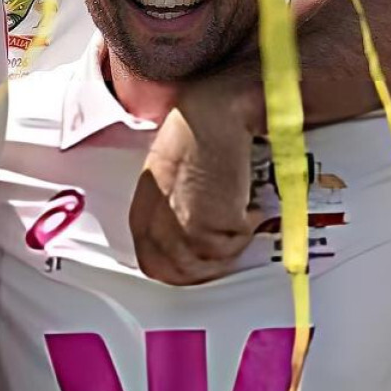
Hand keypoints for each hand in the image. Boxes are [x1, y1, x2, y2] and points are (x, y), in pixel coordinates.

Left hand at [131, 86, 258, 285]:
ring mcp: (180, 233)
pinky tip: (248, 203)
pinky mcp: (207, 229)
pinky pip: (236, 245)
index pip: (155, 265)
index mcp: (142, 217)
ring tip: (239, 212)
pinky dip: (248, 227)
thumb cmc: (193, 141)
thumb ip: (170, 218)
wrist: (210, 117)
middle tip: (229, 238)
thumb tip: (191, 245)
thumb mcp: (167, 186)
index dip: (184, 269)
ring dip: (233, 242)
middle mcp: (155, 229)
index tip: (206, 259)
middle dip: (212, 262)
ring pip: (215, 263)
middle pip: (183, 273)